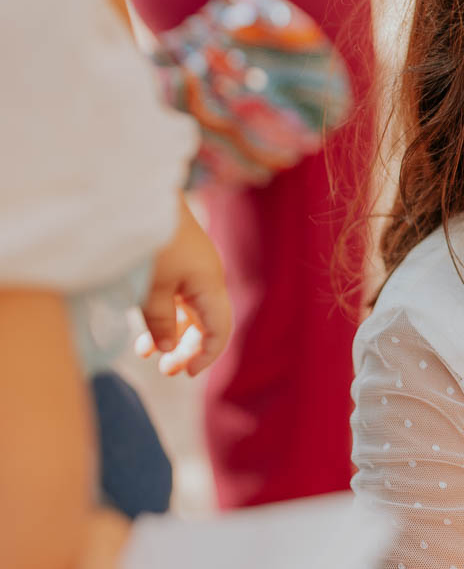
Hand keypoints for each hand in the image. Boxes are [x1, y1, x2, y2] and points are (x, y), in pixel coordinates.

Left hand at [136, 198, 231, 377]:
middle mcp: (207, 278)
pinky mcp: (178, 262)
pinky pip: (177, 298)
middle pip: (207, 324)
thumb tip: (169, 350)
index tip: (186, 374)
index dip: (206, 355)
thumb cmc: (148, 242)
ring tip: (147, 354)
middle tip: (166, 371)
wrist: (140, 194)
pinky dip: (163, 317)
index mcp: (210, 284)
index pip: (220, 329)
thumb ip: (160, 323)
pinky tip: (143, 331)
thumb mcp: (150, 288)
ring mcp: (193, 270)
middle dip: (188, 349)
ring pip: (189, 312)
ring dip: (172, 335)